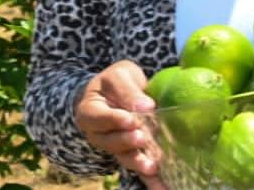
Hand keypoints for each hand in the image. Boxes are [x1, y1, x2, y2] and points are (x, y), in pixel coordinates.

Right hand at [73, 60, 165, 188]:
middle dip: (127, 142)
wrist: (117, 93)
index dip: (113, 120)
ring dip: (138, 163)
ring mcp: (115, 146)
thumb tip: (146, 105)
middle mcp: (99, 134)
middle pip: (110, 141)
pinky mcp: (132, 153)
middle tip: (142, 138)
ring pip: (124, 156)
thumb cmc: (116, 82)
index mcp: (90, 112)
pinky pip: (139, 166)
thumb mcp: (119, 75)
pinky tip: (163, 185)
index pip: (97, 118)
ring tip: (152, 167)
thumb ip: (127, 89)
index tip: (131, 120)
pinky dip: (150, 178)